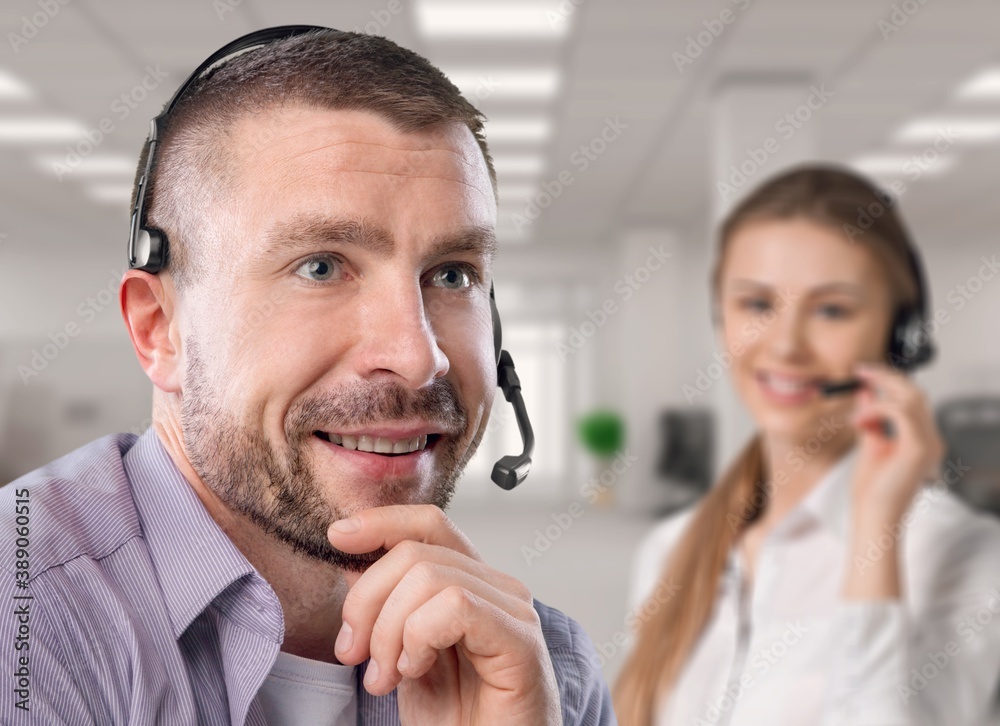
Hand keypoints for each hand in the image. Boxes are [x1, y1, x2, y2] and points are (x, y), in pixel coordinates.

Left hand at [327, 505, 560, 725]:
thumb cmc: (459, 722)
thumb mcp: (404, 656)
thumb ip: (388, 610)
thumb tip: (352, 563)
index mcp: (472, 585)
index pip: (429, 525)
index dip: (381, 522)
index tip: (338, 537)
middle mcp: (498, 589)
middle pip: (415, 552)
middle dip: (366, 600)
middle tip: (352, 652)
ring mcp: (513, 611)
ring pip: (429, 576)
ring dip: (387, 630)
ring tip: (385, 678)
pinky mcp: (520, 641)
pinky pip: (456, 605)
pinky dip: (419, 636)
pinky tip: (415, 671)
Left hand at [849, 362, 944, 524]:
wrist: (873, 515)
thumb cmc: (871, 487)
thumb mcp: (870, 442)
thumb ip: (871, 417)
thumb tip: (866, 390)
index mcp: (923, 438)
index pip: (913, 398)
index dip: (890, 381)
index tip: (864, 372)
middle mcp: (932, 439)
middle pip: (915, 392)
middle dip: (886, 377)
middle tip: (859, 370)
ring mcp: (930, 443)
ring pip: (911, 397)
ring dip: (878, 395)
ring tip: (855, 414)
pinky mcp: (919, 448)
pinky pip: (901, 412)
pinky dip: (877, 409)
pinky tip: (859, 422)